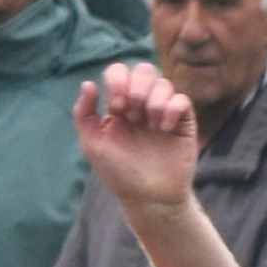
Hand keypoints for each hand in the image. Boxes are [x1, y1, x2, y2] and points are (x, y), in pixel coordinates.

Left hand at [75, 60, 197, 213]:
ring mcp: (163, 111)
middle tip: (132, 113)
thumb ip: (84, 115)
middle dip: (137, 87)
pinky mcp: (183, 120)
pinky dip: (171, 110)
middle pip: (144, 70)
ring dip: (153, 101)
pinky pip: (181, 99)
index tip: (115, 106)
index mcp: (118, 107)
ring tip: (149, 126)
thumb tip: (87, 83)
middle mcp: (141, 105)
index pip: (120, 72)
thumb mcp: (93, 145)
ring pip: (163, 82)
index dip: (118, 80)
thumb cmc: (119, 173)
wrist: (149, 196)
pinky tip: (164, 130)